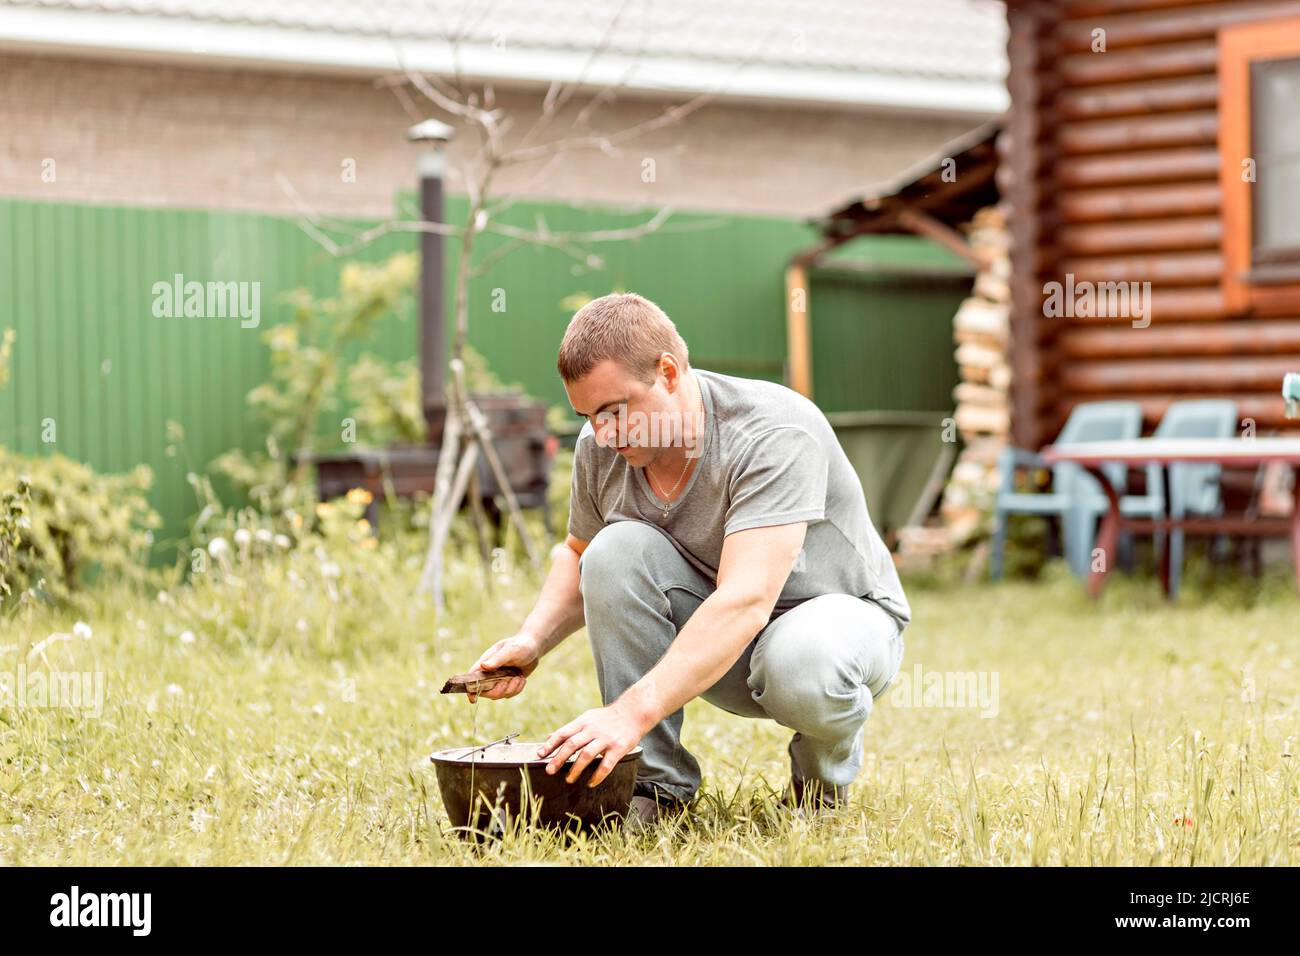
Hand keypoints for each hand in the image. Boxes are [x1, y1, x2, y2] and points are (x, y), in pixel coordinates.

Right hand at [466, 632, 540, 703]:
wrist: (533, 648)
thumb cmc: (519, 645)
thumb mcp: (510, 650)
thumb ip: (497, 659)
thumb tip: (483, 666)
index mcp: (485, 663)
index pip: (472, 678)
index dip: (470, 690)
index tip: (473, 699)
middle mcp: (489, 673)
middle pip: (486, 691)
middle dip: (498, 690)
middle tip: (508, 681)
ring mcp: (498, 680)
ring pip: (499, 694)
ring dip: (510, 689)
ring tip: (519, 677)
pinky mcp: (508, 684)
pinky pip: (509, 694)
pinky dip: (517, 689)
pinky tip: (522, 679)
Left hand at [535, 703, 651, 787]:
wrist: (634, 712)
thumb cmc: (608, 718)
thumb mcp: (587, 718)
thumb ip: (570, 729)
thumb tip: (549, 736)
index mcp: (583, 722)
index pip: (563, 733)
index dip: (550, 744)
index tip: (539, 755)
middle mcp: (592, 729)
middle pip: (572, 744)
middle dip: (558, 759)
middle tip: (549, 771)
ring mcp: (606, 739)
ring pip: (587, 755)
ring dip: (576, 769)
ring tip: (569, 780)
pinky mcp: (618, 748)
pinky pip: (606, 764)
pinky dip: (597, 775)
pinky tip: (591, 783)